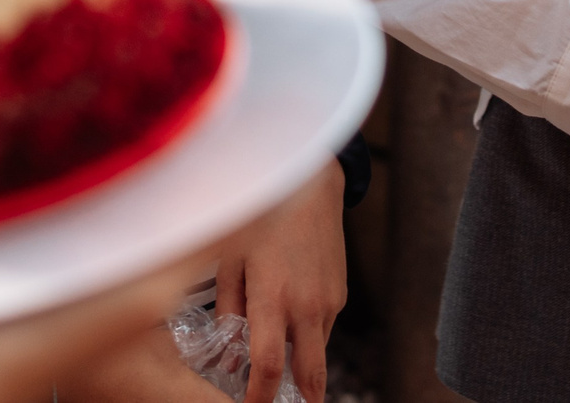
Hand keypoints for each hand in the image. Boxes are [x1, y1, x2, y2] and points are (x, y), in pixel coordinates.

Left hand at [214, 161, 346, 402]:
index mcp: (273, 297)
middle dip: (299, 400)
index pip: (269, 365)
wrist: (311, 186)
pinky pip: (322, 328)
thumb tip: (229, 357)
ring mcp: (329, 301)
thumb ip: (229, 310)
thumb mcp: (231, 260)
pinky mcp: (340, 294)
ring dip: (300, 365)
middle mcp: (307, 304)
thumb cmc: (261, 219)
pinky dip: (307, 337)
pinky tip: (290, 321)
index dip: (260, 396)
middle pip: (308, 374)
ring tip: (278, 367)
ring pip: (315, 352)